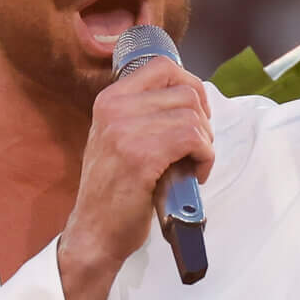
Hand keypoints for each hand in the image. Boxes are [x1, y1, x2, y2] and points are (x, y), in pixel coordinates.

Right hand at [65, 58, 213, 280]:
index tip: (195, 114)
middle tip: (195, 149)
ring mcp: (126, 131)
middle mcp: (114, 108)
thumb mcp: (117, 138)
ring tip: (192, 166)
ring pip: (193, 117)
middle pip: (185, 93)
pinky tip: (195, 175)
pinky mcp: (141, 156)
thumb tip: (191, 97)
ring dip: (204, 144)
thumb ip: (142, 113)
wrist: (94, 232)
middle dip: (202, 121)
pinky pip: (193, 139)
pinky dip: (204, 158)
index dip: (191, 86)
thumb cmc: (114, 190)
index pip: (163, 67)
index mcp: (109, 99)